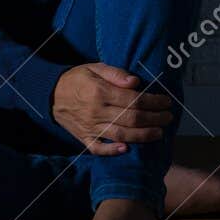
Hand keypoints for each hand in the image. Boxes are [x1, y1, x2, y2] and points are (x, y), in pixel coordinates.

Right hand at [52, 62, 174, 154]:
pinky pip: (98, 148)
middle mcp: (96, 111)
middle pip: (132, 118)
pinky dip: (112, 151)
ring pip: (120, 135)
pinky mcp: (84, 138)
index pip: (134, 99)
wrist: (51, 94)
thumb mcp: (94, 67)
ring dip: (142, 136)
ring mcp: (89, 126)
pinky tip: (127, 150)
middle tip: (168, 118)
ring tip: (159, 133)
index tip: (166, 101)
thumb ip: (115, 73)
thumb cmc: (78, 79)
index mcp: (100, 92)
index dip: (154, 102)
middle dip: (154, 119)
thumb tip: (136, 82)